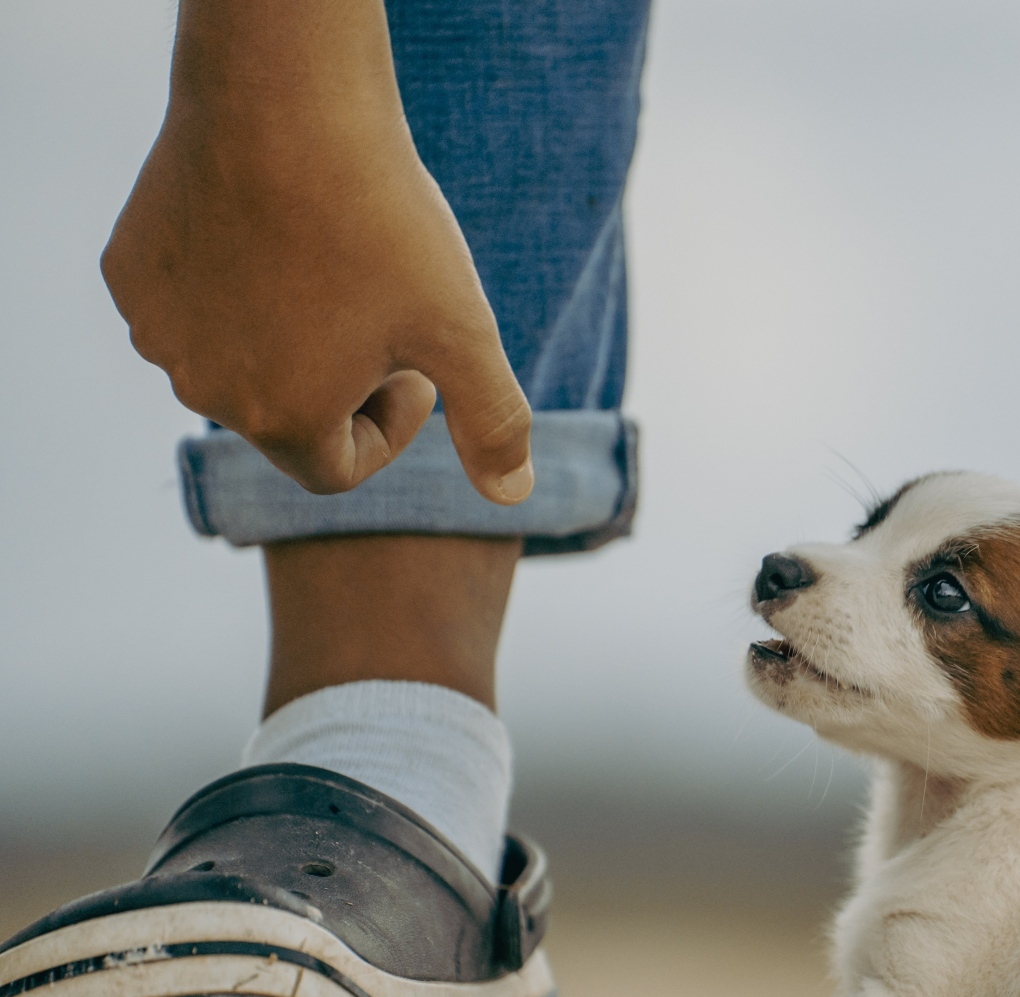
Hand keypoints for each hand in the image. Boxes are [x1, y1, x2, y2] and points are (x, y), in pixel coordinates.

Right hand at [100, 0, 532, 502]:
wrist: (286, 102)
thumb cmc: (382, 222)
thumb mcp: (462, 328)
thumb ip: (493, 420)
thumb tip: (513, 494)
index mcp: (282, 421)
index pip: (339, 467)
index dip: (390, 425)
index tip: (415, 365)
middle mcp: (204, 389)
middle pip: (285, 415)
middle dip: (338, 379)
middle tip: (379, 308)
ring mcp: (156, 330)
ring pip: (234, 359)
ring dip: (286, 333)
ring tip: (331, 267)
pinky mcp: (128, 272)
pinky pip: (188, 304)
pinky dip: (230, 286)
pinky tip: (271, 232)